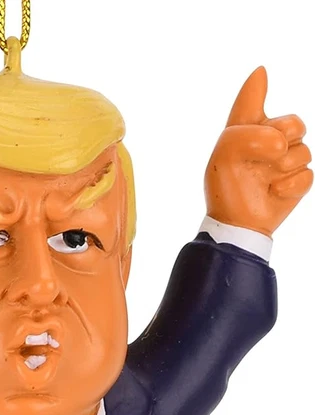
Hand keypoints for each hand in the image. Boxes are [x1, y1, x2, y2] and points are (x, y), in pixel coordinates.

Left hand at [205, 66, 311, 235]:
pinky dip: (288, 186)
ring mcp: (287, 162)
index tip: (261, 73)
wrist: (236, 224)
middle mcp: (270, 141)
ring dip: (282, 166)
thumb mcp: (226, 151)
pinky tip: (273, 191)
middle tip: (265, 155)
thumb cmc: (226, 187)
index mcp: (248, 131)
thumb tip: (272, 103)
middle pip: (294, 123)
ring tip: (265, 179)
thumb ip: (246, 121)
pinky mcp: (298, 182)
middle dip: (281, 136)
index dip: (255, 87)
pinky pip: (306, 175)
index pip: (252, 100)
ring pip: (303, 150)